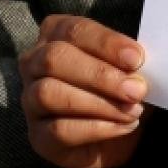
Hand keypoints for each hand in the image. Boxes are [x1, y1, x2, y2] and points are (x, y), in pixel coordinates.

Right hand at [18, 15, 146, 167]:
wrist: (117, 137)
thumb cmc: (119, 89)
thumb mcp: (128, 68)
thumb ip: (129, 61)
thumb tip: (137, 62)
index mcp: (55, 34)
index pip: (74, 30)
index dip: (106, 43)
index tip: (136, 58)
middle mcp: (34, 63)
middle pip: (55, 58)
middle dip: (100, 75)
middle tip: (136, 89)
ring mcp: (30, 100)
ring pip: (50, 93)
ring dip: (98, 103)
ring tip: (132, 111)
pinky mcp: (38, 136)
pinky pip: (59, 130)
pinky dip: (97, 128)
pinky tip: (123, 127)